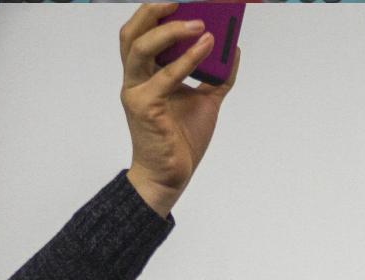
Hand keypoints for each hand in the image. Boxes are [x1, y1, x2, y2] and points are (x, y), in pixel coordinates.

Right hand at [119, 3, 239, 219]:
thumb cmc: (182, 139)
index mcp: (144, 75)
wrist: (172, 176)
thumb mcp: (205, 100)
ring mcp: (137, 91)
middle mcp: (135, 79)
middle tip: (178, 1)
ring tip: (199, 23)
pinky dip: (188, 59)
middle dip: (152, 12)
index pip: (141, 34)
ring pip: (141, 48)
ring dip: (170, 31)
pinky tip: (207, 48)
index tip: (178, 2)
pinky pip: (166, 76)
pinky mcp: (145, 107)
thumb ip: (217, 75)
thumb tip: (233, 47)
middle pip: (131, 34)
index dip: (154, 14)